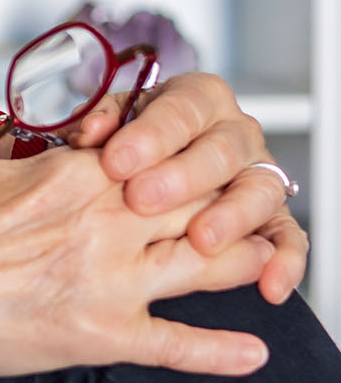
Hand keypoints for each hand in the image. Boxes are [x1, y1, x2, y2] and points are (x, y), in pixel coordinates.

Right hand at [0, 148, 273, 380]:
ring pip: (209, 262)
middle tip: (250, 211)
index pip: (165, 157)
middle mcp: (104, 220)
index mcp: (77, 174)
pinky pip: (177, 344)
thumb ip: (42, 163)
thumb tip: (58, 152)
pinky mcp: (99, 335)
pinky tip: (252, 352)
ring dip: (244, 263)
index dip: (198, 163)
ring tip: (266, 268)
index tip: (211, 169)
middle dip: (233, 206)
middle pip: (201, 203)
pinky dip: (222, 351)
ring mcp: (107, 279)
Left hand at [64, 72, 306, 303]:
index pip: (180, 110)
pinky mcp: (275, 216)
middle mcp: (236, 131)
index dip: (149, 135)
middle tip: (142, 199)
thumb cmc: (131, 141)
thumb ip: (101, 122)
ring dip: (231, 217)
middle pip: (221, 150)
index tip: (115, 161)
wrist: (154, 166)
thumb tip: (93, 132)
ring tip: (200, 240)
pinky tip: (268, 284)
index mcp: (197, 98)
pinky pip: (289, 238)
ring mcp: (260, 173)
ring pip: (260, 191)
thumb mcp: (113, 121)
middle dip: (181, 177)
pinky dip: (284, 262)